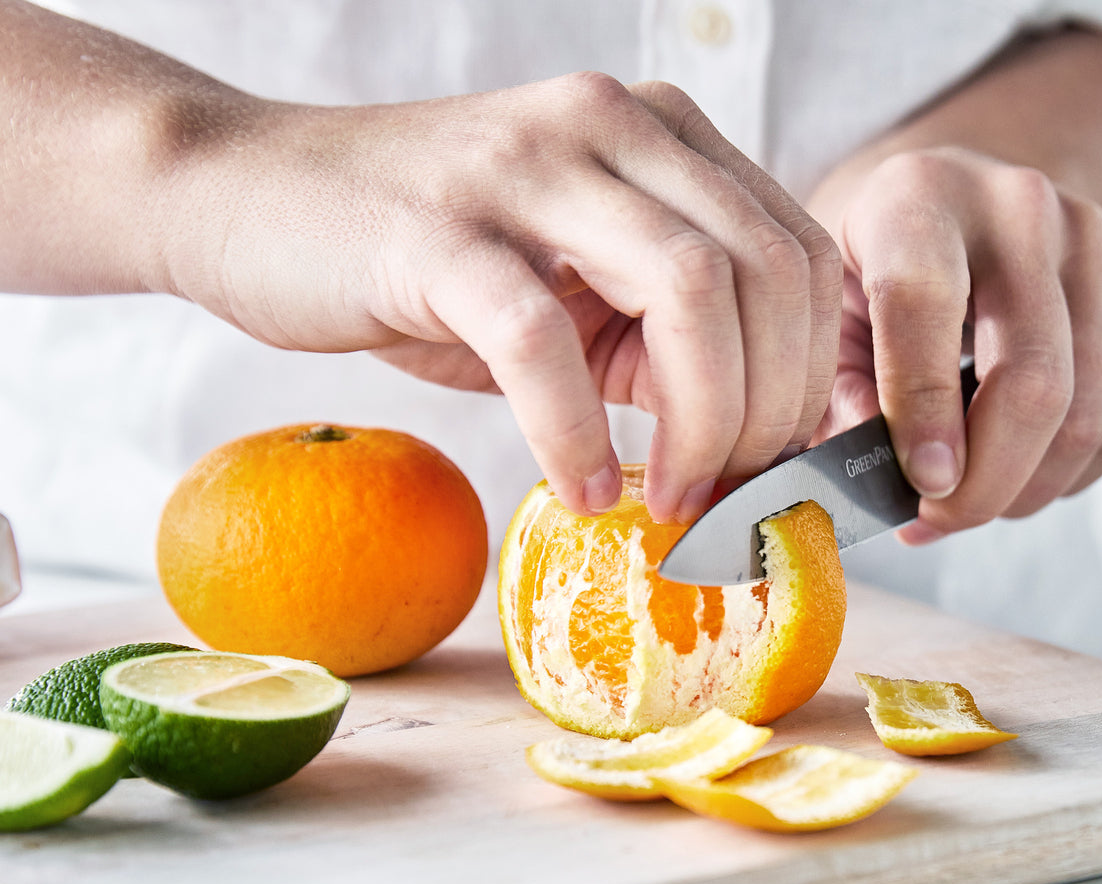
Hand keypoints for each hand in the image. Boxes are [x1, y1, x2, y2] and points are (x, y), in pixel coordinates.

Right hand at [159, 73, 841, 522]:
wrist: (253, 201)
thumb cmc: (420, 264)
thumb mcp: (569, 293)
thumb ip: (657, 339)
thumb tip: (741, 444)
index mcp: (657, 138)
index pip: (796, 254)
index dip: (810, 377)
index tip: (773, 465)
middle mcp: (609, 126)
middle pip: (766, 272)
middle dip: (769, 411)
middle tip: (730, 498)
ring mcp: (525, 167)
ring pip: (688, 290)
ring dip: (702, 423)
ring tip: (670, 501)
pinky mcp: (438, 230)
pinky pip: (541, 339)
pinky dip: (576, 433)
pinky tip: (581, 490)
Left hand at [807, 146, 1101, 542]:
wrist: (955, 201)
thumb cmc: (873, 266)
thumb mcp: (826, 312)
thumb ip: (835, 390)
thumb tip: (878, 471)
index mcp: (918, 199)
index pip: (926, 305)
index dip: (922, 411)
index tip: (916, 486)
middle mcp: (1019, 209)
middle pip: (1032, 380)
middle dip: (982, 482)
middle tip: (931, 519)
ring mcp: (1093, 244)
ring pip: (1086, 414)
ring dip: (1023, 491)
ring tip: (962, 506)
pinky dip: (1067, 475)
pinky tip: (1012, 477)